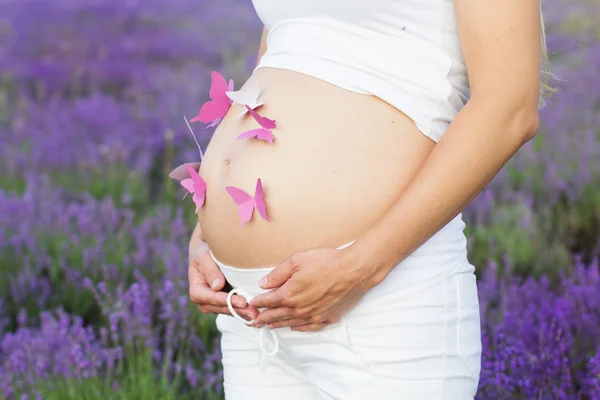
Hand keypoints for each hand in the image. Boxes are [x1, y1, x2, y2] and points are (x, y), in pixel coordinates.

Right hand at [188, 240, 258, 320]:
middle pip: (223, 308)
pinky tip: (256, 313)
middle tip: (254, 312)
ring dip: (244, 313)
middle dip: (239, 311)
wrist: (205, 255)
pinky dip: (244, 311)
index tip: (243, 302)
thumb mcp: (204, 258)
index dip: (228, 301)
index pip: (213, 299)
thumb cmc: (204, 255)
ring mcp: (214, 305)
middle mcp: (205, 302)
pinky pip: (234, 310)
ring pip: (230, 312)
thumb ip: (210, 271)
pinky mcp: (224, 304)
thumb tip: (217, 287)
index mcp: (197, 292)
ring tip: (258, 314)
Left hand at [248, 245, 375, 331]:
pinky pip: (309, 327)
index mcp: (289, 294)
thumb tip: (263, 283)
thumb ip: (278, 274)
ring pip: (291, 322)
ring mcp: (313, 315)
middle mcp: (299, 308)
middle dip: (263, 318)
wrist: (353, 271)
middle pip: (277, 315)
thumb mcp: (297, 261)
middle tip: (254, 322)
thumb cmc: (326, 262)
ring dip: (278, 324)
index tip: (251, 304)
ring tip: (269, 326)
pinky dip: (299, 328)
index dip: (258, 302)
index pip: (268, 301)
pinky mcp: (327, 317)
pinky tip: (294, 327)